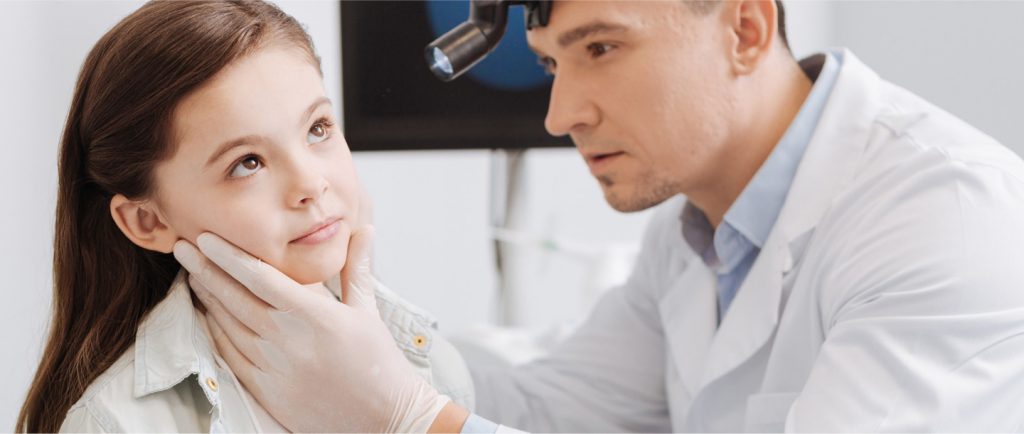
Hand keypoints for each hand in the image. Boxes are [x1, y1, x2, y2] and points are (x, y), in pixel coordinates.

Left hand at [173, 226, 450, 431]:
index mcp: (315, 316)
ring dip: (206, 297)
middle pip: (235, 297)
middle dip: (205, 269)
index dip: (230, 255)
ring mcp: (273, 367)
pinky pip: (229, 355)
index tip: (207, 237)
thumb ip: (357, 267)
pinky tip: (206, 314)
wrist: (383, 417)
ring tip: (191, 274)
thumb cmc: (378, 363)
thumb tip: (364, 228)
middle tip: (182, 247)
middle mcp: (288, 340)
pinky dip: (213, 331)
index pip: (261, 277)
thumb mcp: (368, 311)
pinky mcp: (266, 390)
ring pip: (227, 324)